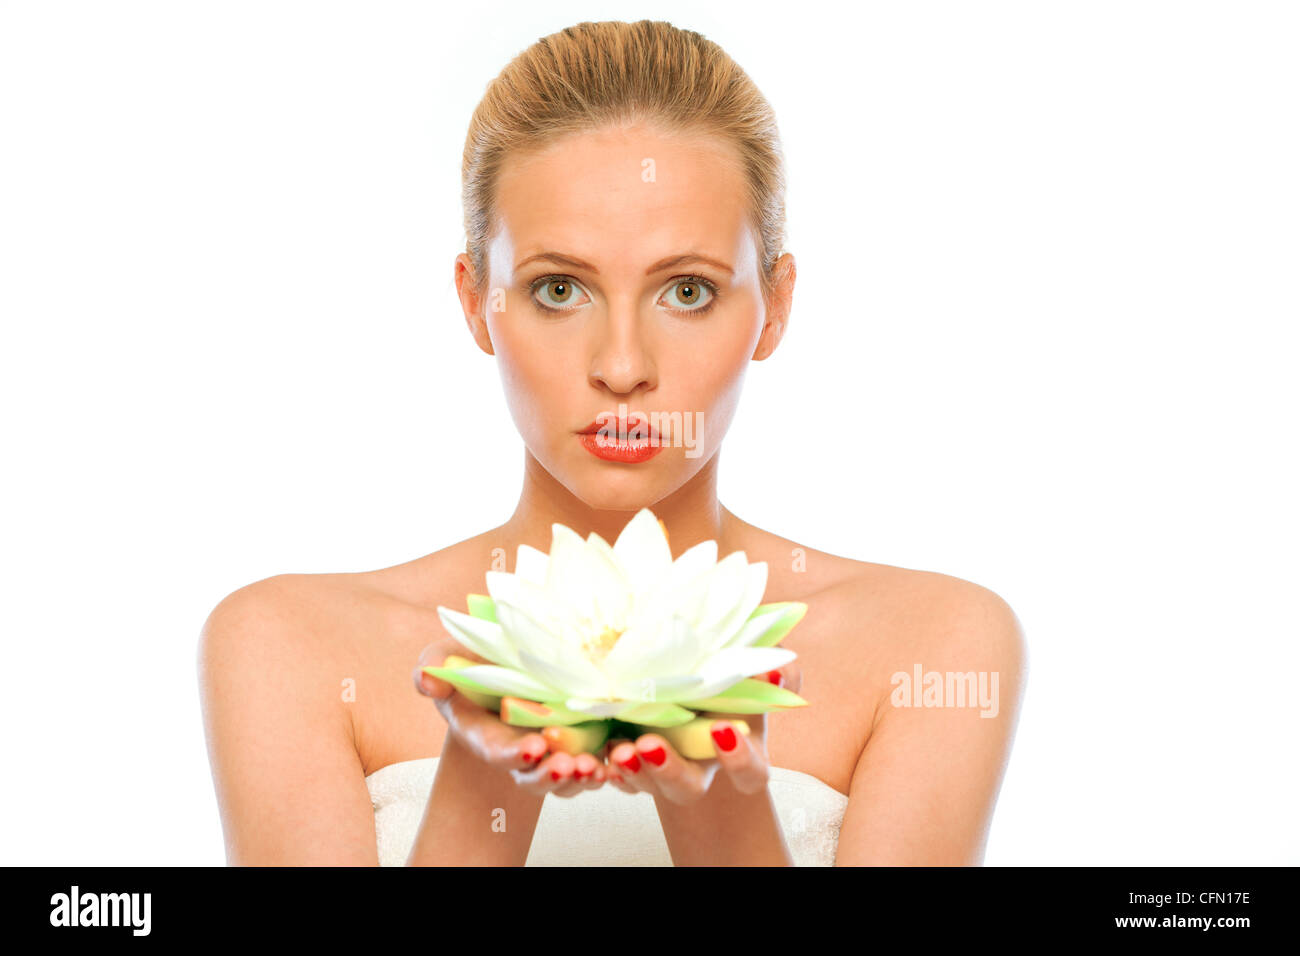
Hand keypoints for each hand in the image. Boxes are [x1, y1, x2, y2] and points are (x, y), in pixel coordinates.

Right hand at [412, 635, 608, 797]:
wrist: (506, 660)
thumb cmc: (472, 658)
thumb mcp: (447, 655)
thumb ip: (432, 666)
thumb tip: (427, 680)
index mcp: (483, 732)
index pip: (496, 750)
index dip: (514, 754)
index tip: (534, 748)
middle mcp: (515, 750)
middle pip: (530, 775)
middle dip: (548, 775)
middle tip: (566, 766)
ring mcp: (547, 752)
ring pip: (561, 780)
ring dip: (577, 779)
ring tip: (593, 769)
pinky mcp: (575, 746)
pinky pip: (587, 768)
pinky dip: (600, 771)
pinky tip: (611, 766)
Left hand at [601, 659, 801, 803]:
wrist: (694, 678)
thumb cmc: (733, 675)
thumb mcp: (758, 672)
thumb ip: (777, 674)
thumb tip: (776, 671)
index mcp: (740, 752)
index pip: (749, 772)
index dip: (739, 759)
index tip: (722, 729)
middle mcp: (699, 768)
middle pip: (687, 788)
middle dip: (668, 771)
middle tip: (649, 744)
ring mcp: (663, 767)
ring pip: (648, 783)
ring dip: (633, 769)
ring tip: (621, 749)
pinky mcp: (634, 759)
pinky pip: (620, 775)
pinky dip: (611, 768)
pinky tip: (603, 754)